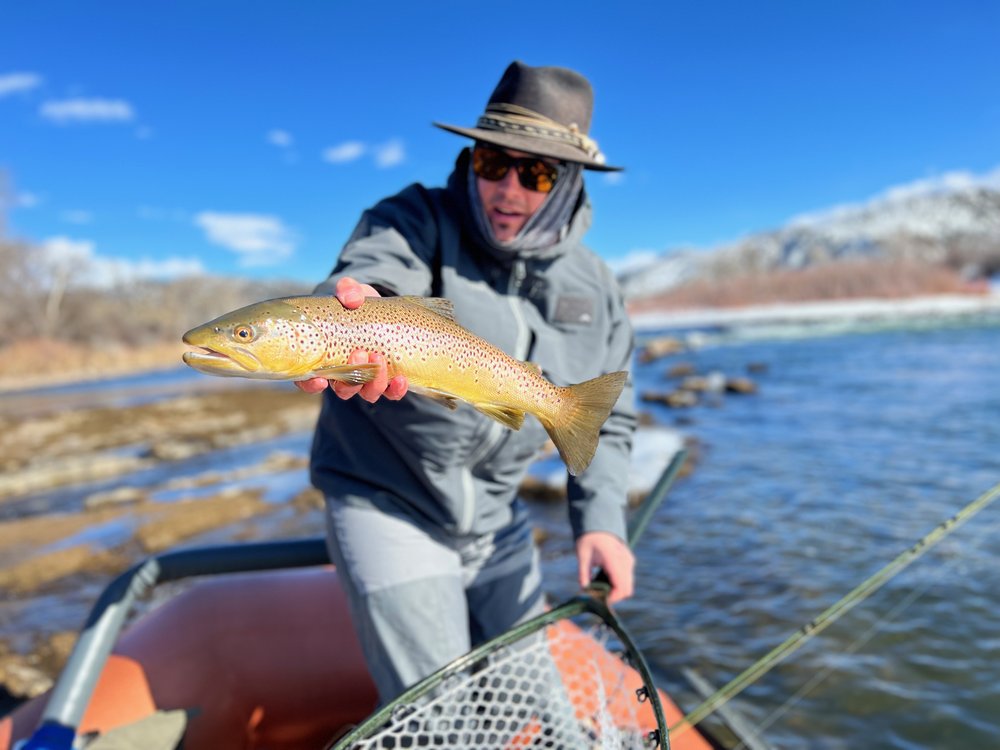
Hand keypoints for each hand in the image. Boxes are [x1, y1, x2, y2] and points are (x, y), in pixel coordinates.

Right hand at [293, 277, 408, 401]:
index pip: (310, 380)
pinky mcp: (389, 379)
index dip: (311, 385)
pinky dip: (396, 390)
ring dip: (373, 382)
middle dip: (350, 379)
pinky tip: (401, 379)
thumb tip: (352, 300)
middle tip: (359, 353)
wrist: (385, 310)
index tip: (320, 380)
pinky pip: (391, 393)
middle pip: (343, 389)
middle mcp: (345, 374)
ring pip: (367, 393)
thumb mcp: (352, 293)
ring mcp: (367, 379)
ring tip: (379, 358)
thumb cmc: (359, 304)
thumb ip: (348, 290)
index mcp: (325, 357)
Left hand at [576, 531, 634, 604]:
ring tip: (601, 589)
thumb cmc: (589, 540)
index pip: (620, 586)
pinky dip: (619, 584)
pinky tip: (605, 581)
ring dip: (617, 591)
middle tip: (599, 597)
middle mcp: (625, 561)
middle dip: (614, 596)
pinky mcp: (629, 561)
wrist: (598, 525)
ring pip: (628, 585)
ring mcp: (629, 561)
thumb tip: (584, 590)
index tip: (600, 600)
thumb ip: (583, 574)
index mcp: (613, 559)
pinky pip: (627, 579)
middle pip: (627, 589)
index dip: (613, 598)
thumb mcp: (582, 556)